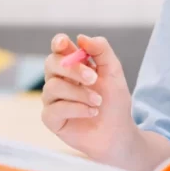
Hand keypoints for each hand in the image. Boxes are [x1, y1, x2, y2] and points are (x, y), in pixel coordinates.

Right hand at [41, 33, 136, 160]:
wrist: (118, 133)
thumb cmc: (114, 102)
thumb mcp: (114, 72)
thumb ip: (101, 51)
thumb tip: (81, 38)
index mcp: (72, 65)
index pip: (59, 49)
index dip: (58, 43)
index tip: (64, 43)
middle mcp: (58, 80)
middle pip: (52, 64)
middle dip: (73, 69)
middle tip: (94, 78)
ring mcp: (52, 99)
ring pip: (53, 87)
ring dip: (80, 93)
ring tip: (98, 102)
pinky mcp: (51, 119)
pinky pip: (54, 108)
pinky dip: (76, 109)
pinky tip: (91, 112)